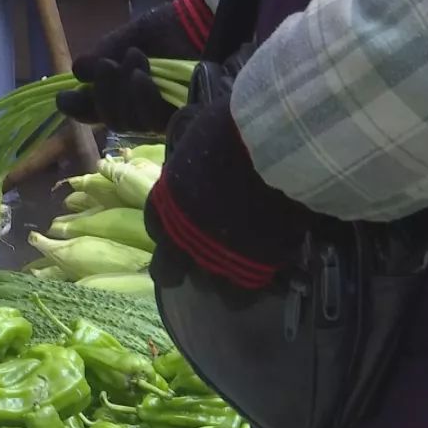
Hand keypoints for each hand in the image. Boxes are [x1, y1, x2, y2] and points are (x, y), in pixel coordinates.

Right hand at [56, 0, 212, 132]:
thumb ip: (105, 53)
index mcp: (123, 90)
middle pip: (110, 119)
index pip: (95, 110)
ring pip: (127, 121)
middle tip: (105, 66)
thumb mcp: (132, 36)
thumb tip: (77, 71)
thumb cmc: (171, 29)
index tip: (63, 99)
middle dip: (102, 93)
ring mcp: (160, 116)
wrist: (208, 22)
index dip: (78, 109)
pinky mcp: (180, 118)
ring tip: (134, 59)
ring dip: (122, 92)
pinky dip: (142, 97)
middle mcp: (140, 108)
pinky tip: (142, 77)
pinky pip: (152, 120)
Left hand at [145, 98, 315, 289]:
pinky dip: (255, 285)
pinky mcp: (250, 271)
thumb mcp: (198, 137)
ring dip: (222, 278)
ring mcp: (214, 260)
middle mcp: (181, 240)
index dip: (170, 230)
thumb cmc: (231, 134)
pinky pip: (245, 294)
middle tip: (208, 255)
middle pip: (169, 272)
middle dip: (184, 266)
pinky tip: (268, 271)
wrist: (272, 152)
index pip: (156, 229)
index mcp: (164, 207)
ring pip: (210, 287)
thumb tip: (195, 142)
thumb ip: (192, 154)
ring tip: (242, 264)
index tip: (185, 227)